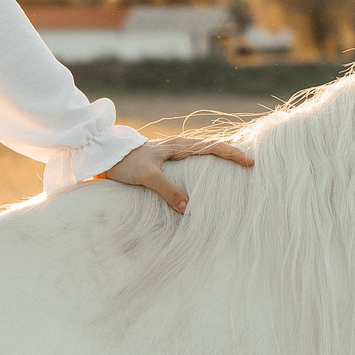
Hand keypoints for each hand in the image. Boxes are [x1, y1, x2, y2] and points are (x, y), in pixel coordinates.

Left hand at [98, 134, 253, 212]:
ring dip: (219, 155)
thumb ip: (167, 190)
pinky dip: (204, 162)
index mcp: (178, 146)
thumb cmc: (124, 163)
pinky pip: (191, 158)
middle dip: (232, 152)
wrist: (104, 155)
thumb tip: (189, 208)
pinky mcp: (165, 158)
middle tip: (251, 161)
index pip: (213, 147)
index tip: (250, 163)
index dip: (232, 154)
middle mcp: (178, 146)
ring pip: (202, 150)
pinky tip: (206, 173)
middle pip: (212, 146)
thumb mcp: (146, 177)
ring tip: (235, 166)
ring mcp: (172, 151)